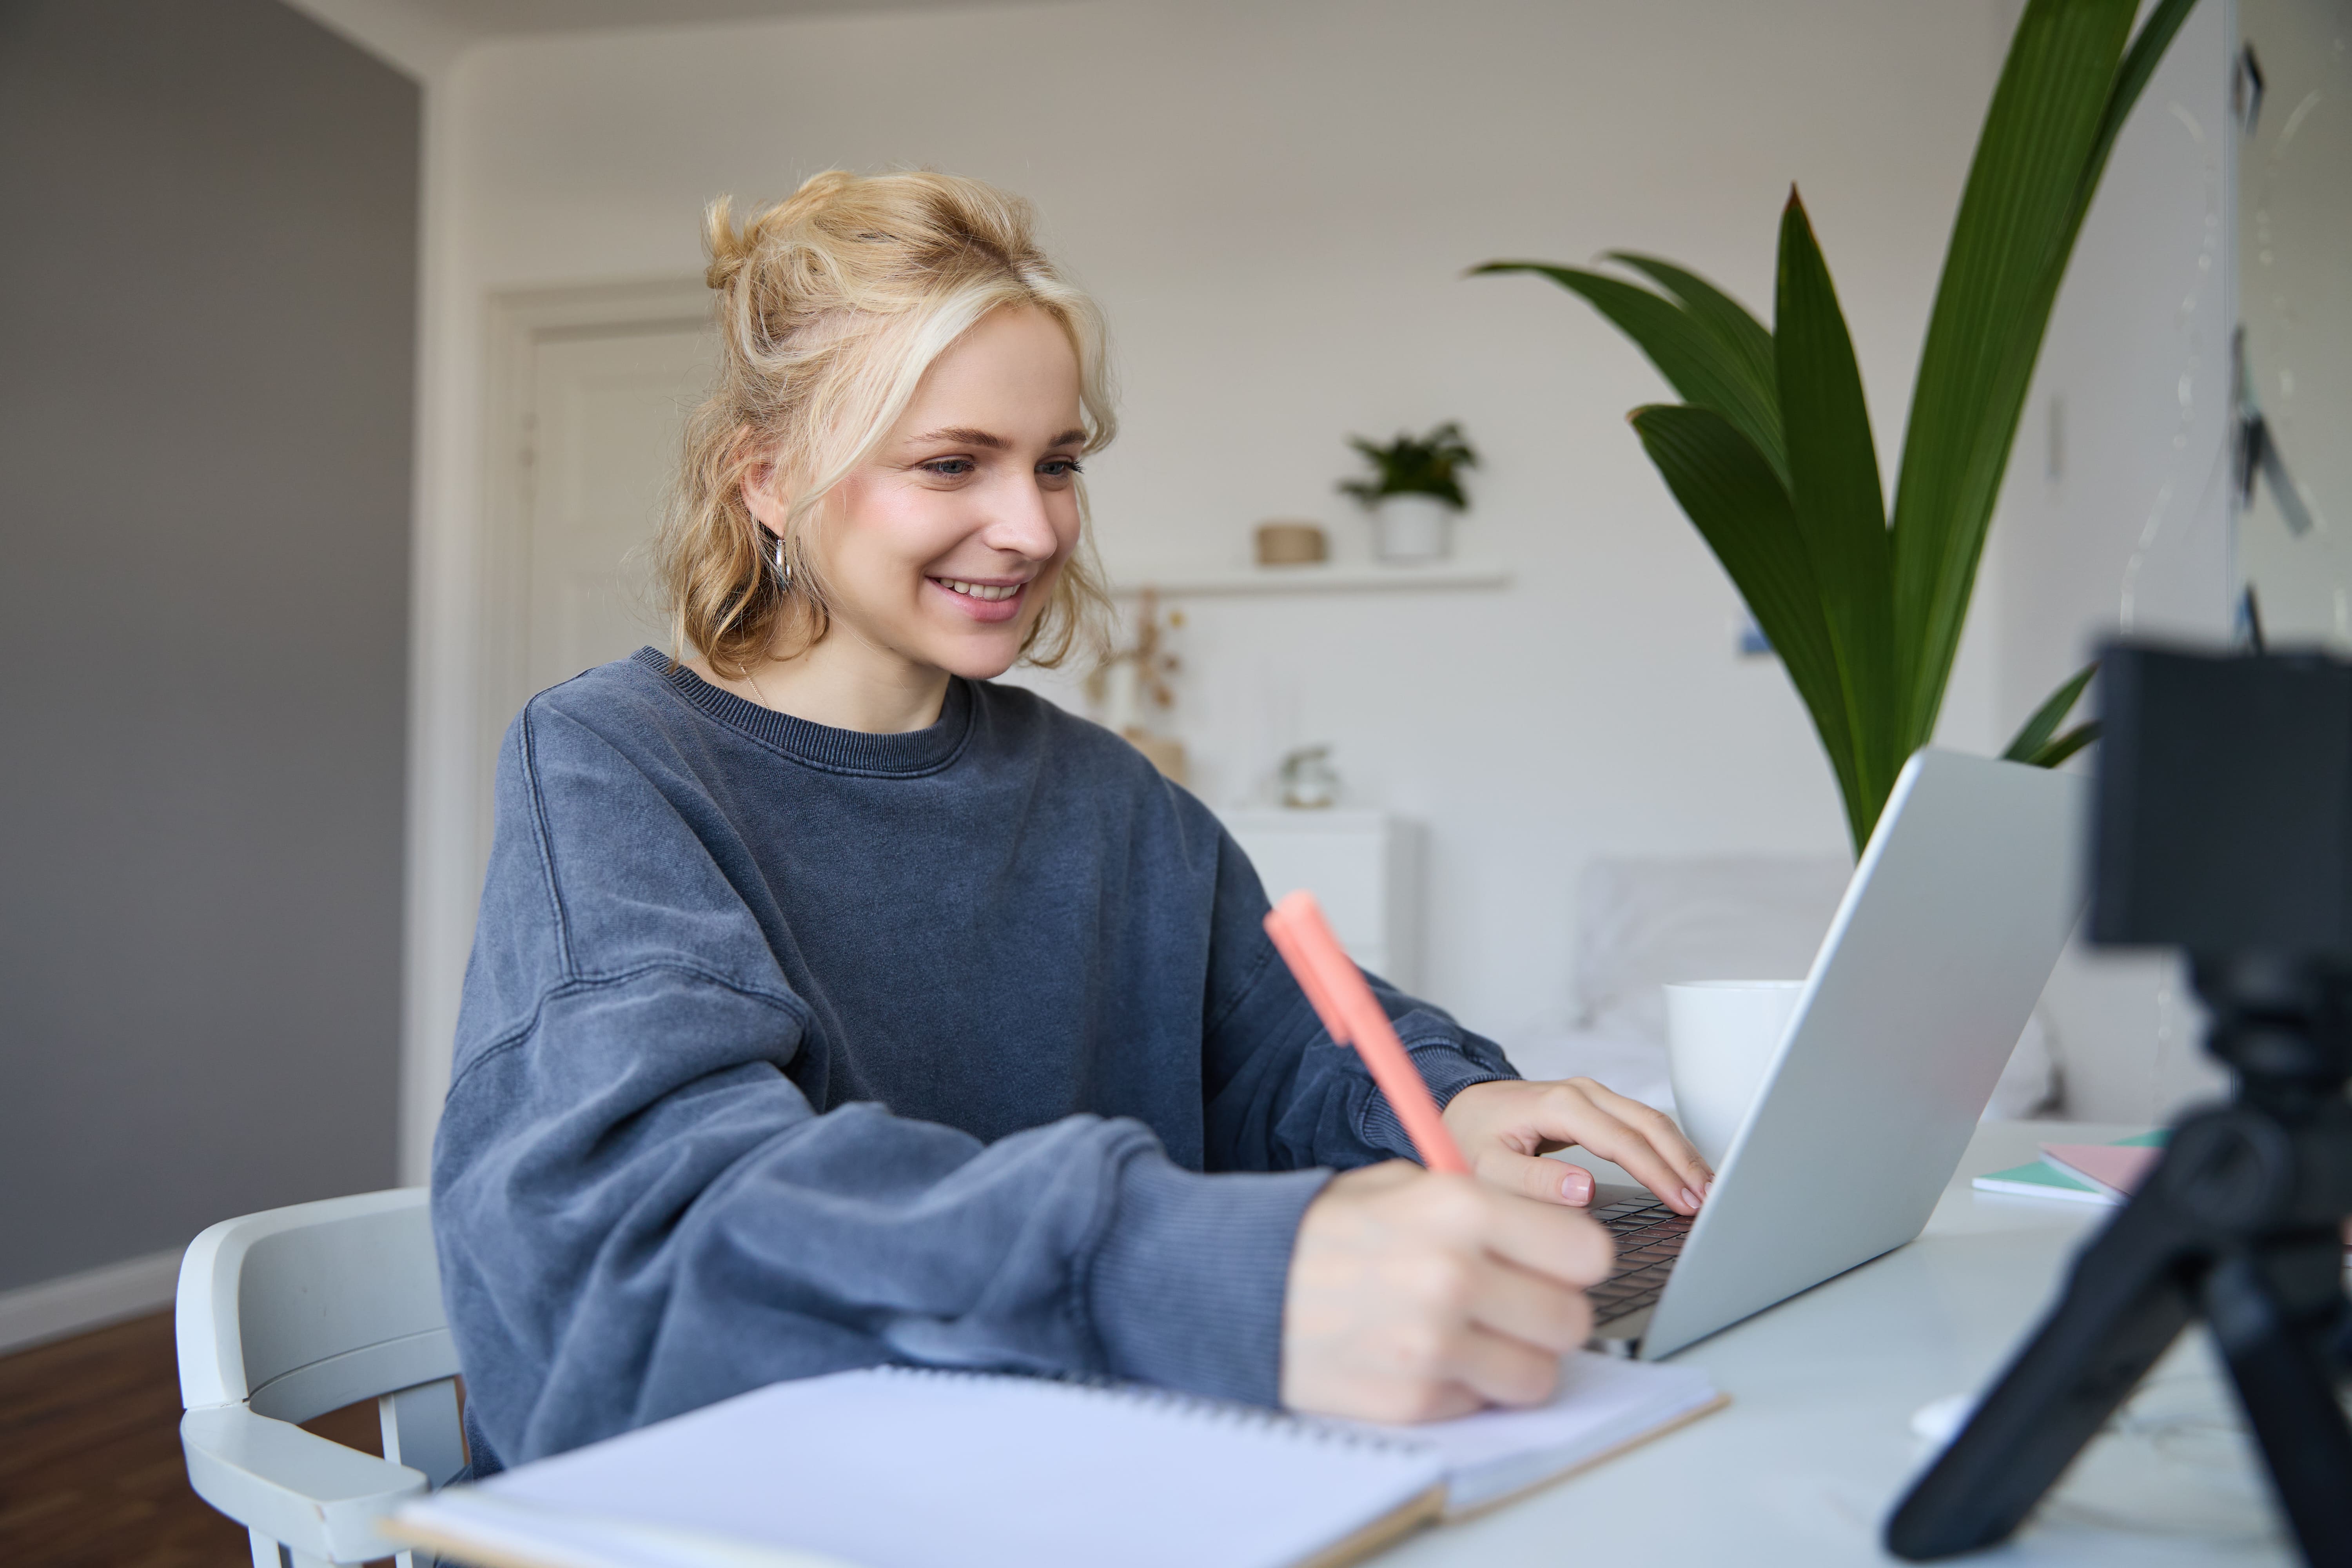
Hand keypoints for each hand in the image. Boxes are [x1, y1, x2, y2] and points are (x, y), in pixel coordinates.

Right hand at [1280, 1162, 1612, 1422]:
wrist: (1242, 1285)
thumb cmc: (1326, 1233)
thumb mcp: (1403, 1186)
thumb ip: (1485, 1209)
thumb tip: (1558, 1242)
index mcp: (1459, 1208)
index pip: (1587, 1251)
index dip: (1575, 1260)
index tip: (1555, 1263)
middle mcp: (1453, 1275)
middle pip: (1572, 1319)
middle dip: (1549, 1313)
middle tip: (1516, 1303)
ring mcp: (1434, 1344)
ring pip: (1540, 1374)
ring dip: (1517, 1358)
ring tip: (1478, 1336)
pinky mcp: (1414, 1400)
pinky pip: (1484, 1402)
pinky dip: (1468, 1386)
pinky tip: (1431, 1356)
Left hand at [1443, 1078, 1714, 1216]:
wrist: (1461, 1109)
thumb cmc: (1470, 1139)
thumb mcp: (1486, 1166)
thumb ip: (1532, 1182)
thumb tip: (1584, 1190)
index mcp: (1558, 1105)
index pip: (1622, 1140)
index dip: (1658, 1172)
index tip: (1683, 1201)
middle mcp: (1581, 1092)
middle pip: (1648, 1123)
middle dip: (1683, 1162)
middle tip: (1709, 1202)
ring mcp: (1591, 1095)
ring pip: (1651, 1120)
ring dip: (1682, 1154)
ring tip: (1707, 1191)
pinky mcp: (1595, 1106)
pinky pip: (1640, 1124)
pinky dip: (1667, 1147)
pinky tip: (1683, 1172)